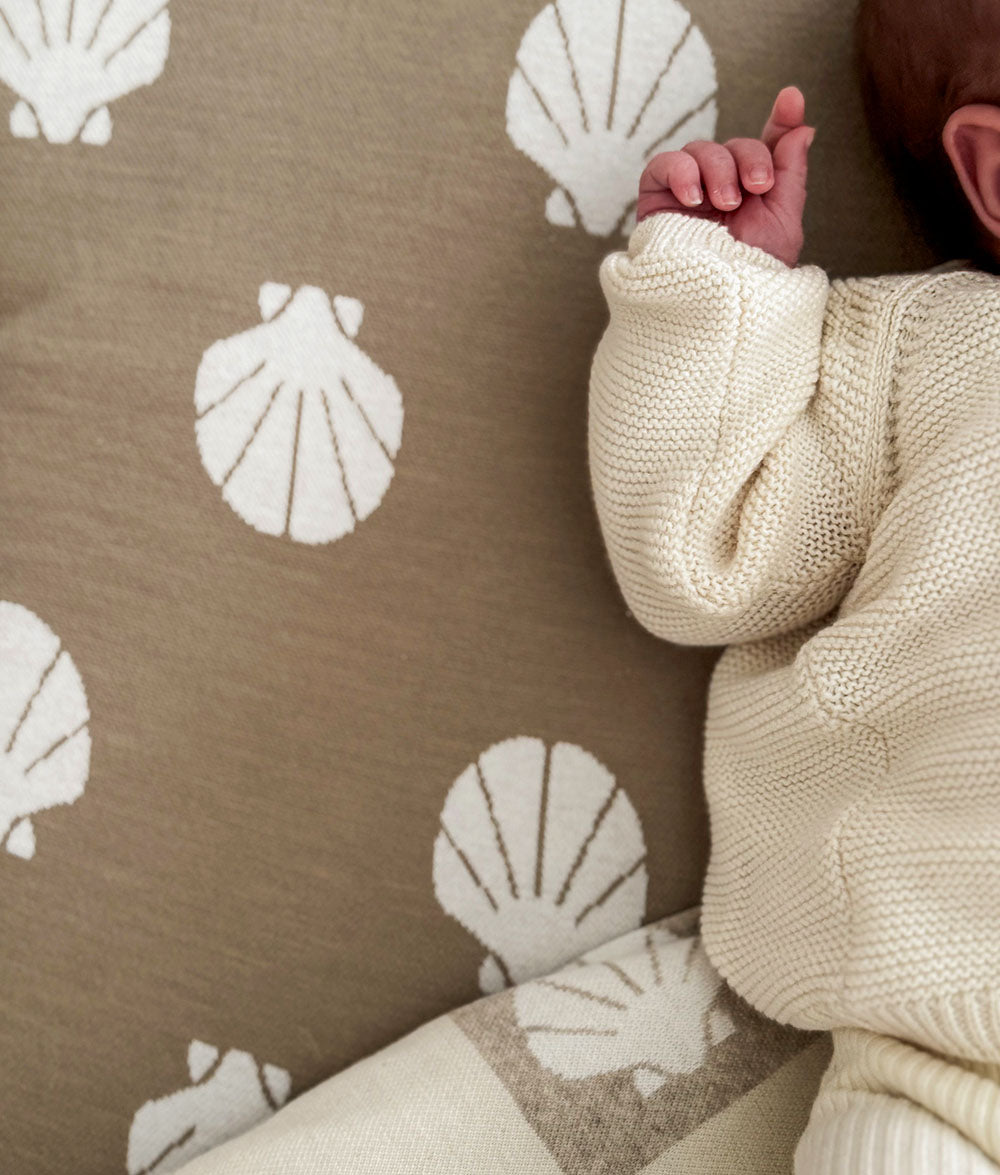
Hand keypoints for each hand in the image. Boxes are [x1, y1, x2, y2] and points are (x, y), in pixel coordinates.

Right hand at [635, 86, 815, 267]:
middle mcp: (720, 188)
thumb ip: (791, 171)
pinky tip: (693, 198)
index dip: (780, 120)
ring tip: (723, 204)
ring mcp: (687, 192)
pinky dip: (680, 172)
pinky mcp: (657, 199)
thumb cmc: (753, 272)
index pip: (766, 146)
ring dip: (718, 170)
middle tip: (755, 189)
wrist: (719, 302)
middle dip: (750, 159)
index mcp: (752, 193)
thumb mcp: (784, 220)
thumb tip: (804, 127)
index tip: (792, 98)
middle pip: (735, 145)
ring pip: (701, 149)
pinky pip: (663, 164)